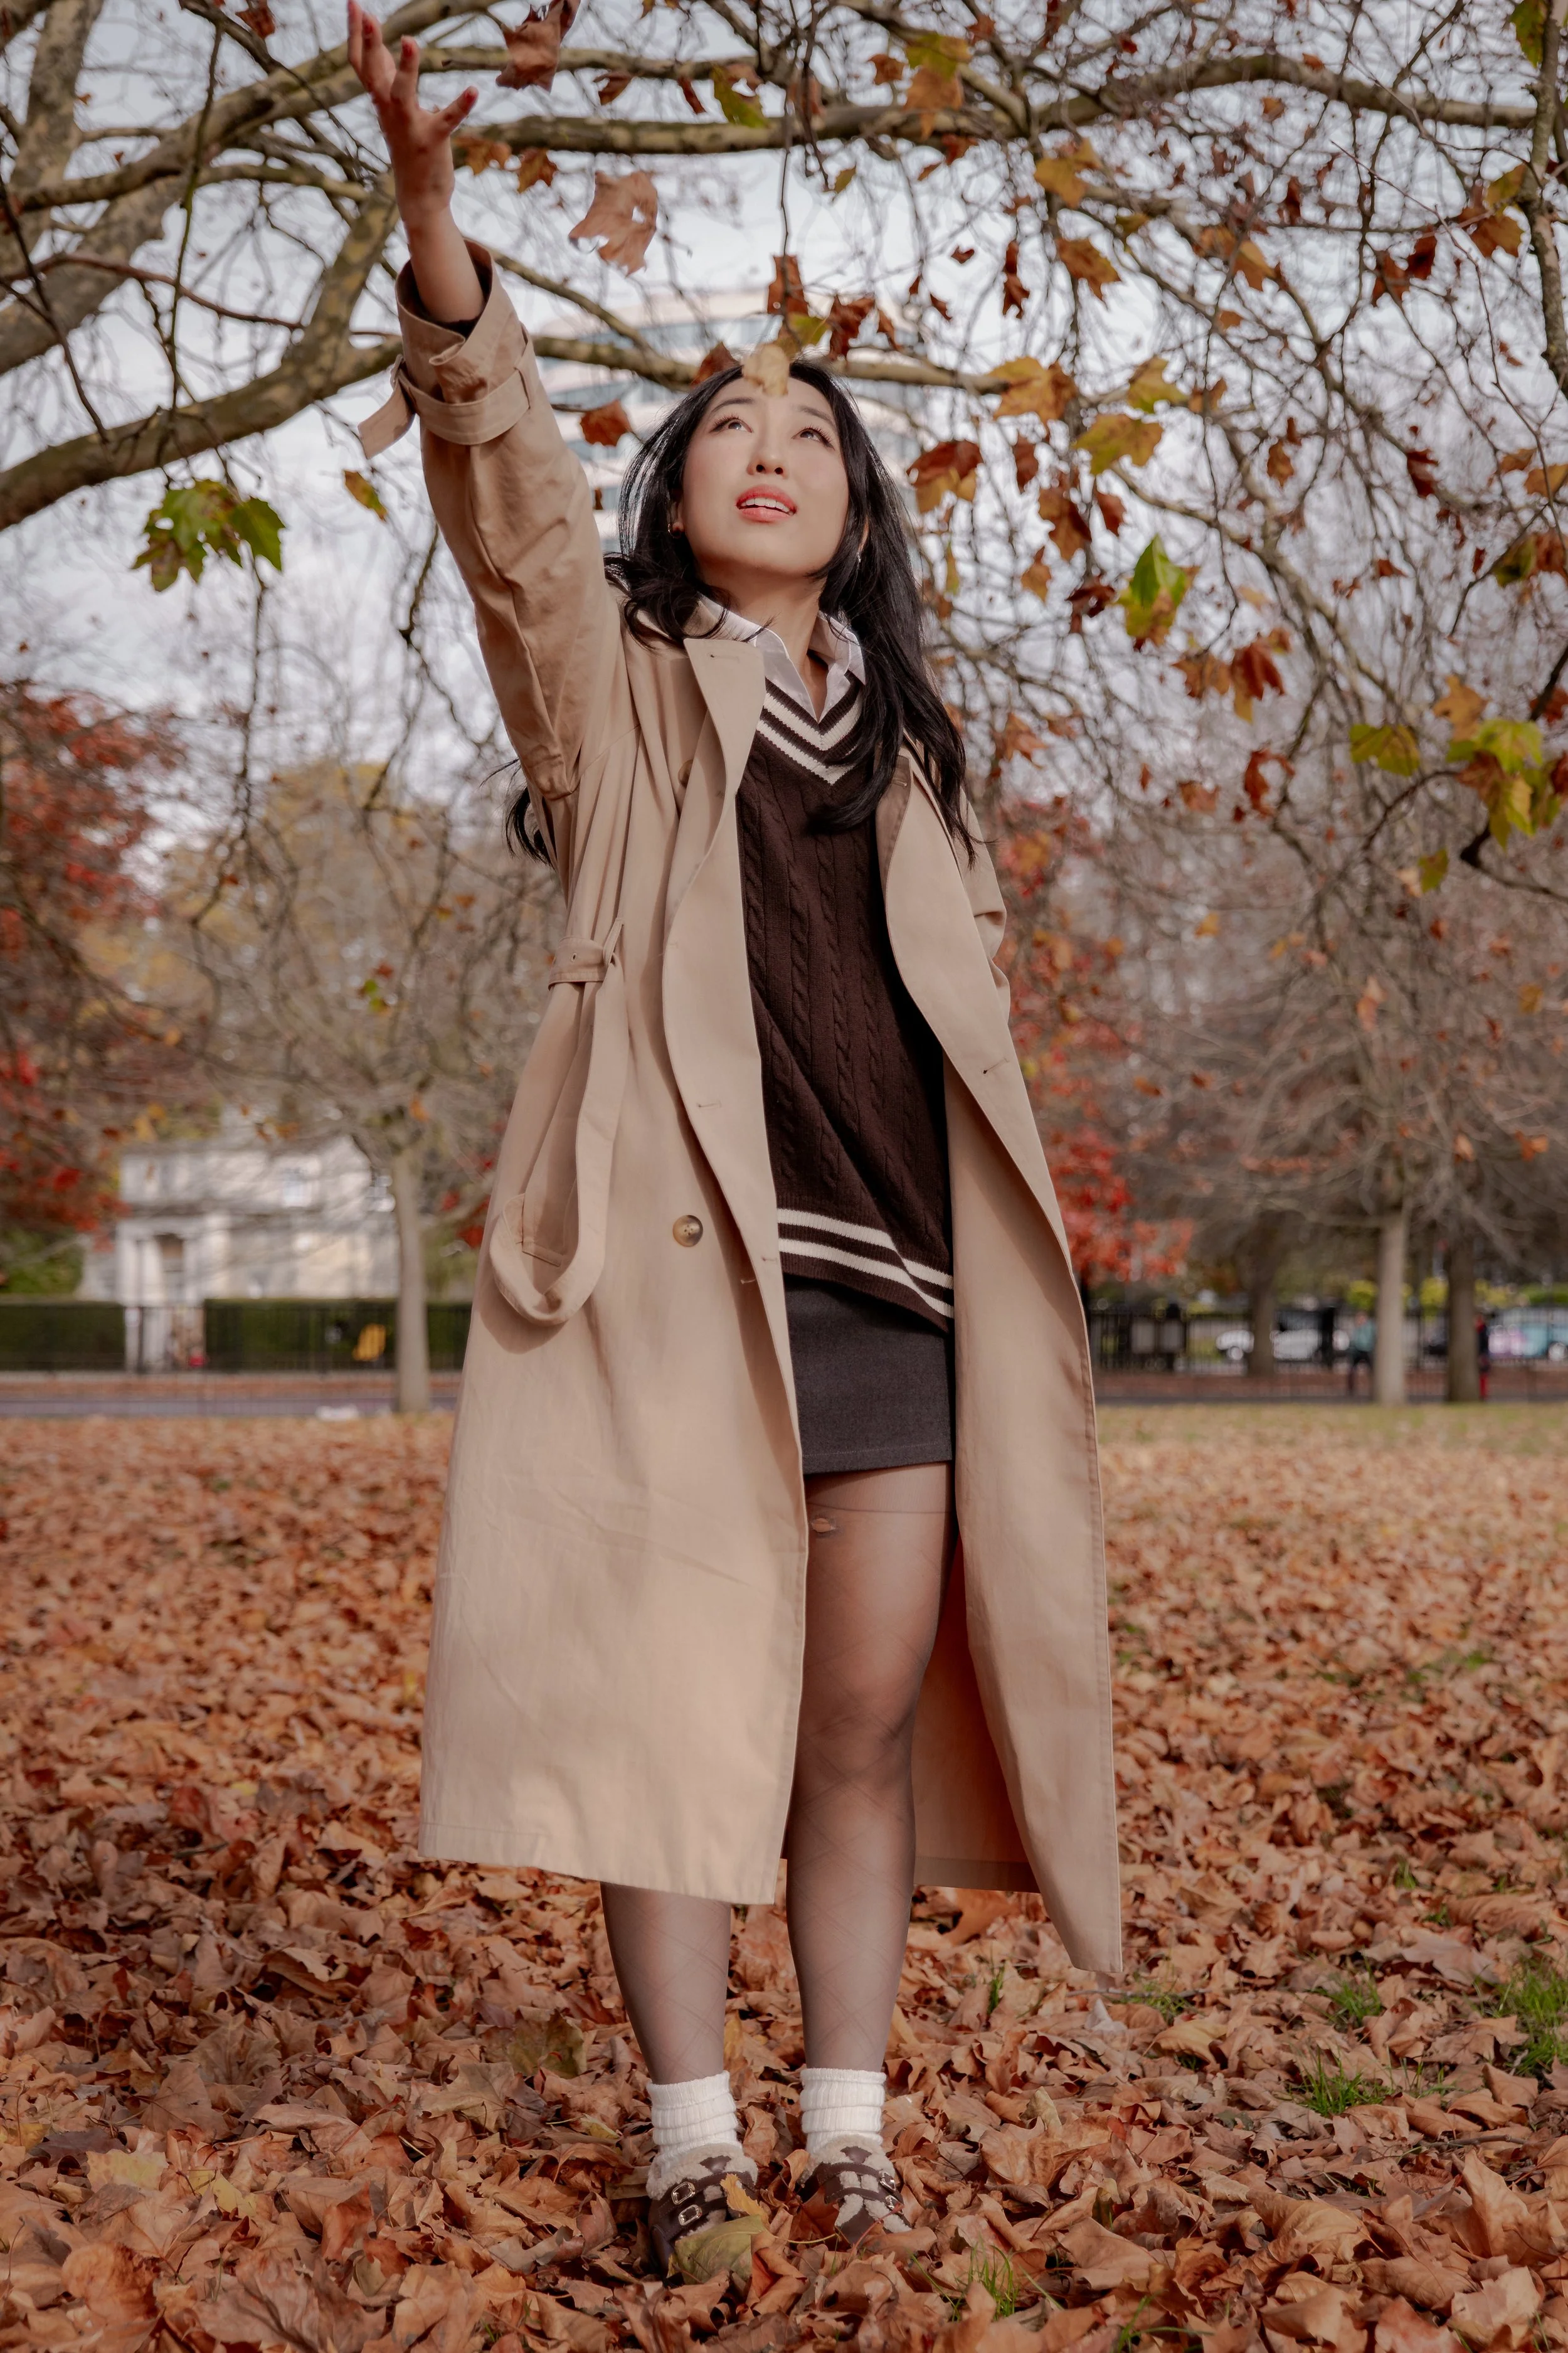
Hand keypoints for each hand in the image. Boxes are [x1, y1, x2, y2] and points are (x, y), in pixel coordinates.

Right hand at [347, 0, 475, 225]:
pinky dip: (460, 106)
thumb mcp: (395, 109)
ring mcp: (409, 126)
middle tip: (366, 12)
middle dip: (369, 42)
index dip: (355, 34)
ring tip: (410, 40)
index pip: (360, 63)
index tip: (354, 3)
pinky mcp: (432, 141)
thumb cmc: (408, 146)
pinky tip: (474, 90)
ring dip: (405, 68)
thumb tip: (384, 47)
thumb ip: (390, 77)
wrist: (419, 196)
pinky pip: (446, 120)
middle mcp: (388, 111)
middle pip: (373, 73)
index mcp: (380, 101)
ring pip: (401, 93)